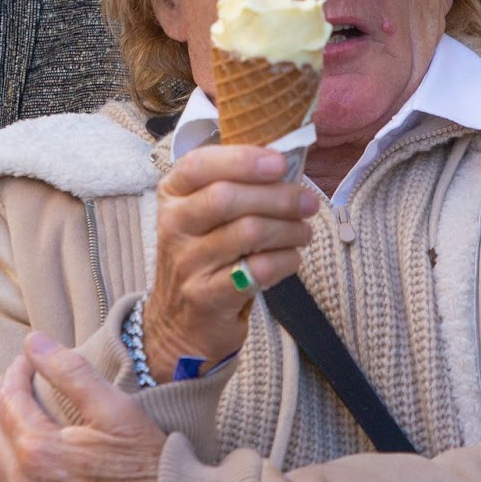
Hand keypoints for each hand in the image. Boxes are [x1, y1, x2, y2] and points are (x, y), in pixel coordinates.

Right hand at [144, 144, 317, 375]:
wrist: (180, 322)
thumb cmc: (205, 256)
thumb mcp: (204, 215)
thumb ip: (235, 185)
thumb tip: (287, 159)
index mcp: (172, 195)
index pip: (199, 164)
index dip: (242, 159)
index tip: (280, 163)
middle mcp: (173, 225)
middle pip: (227, 197)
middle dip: (278, 197)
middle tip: (308, 202)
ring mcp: (187, 263)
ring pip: (249, 232)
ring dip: (289, 229)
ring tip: (304, 231)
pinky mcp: (206, 296)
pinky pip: (258, 270)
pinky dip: (285, 260)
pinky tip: (291, 258)